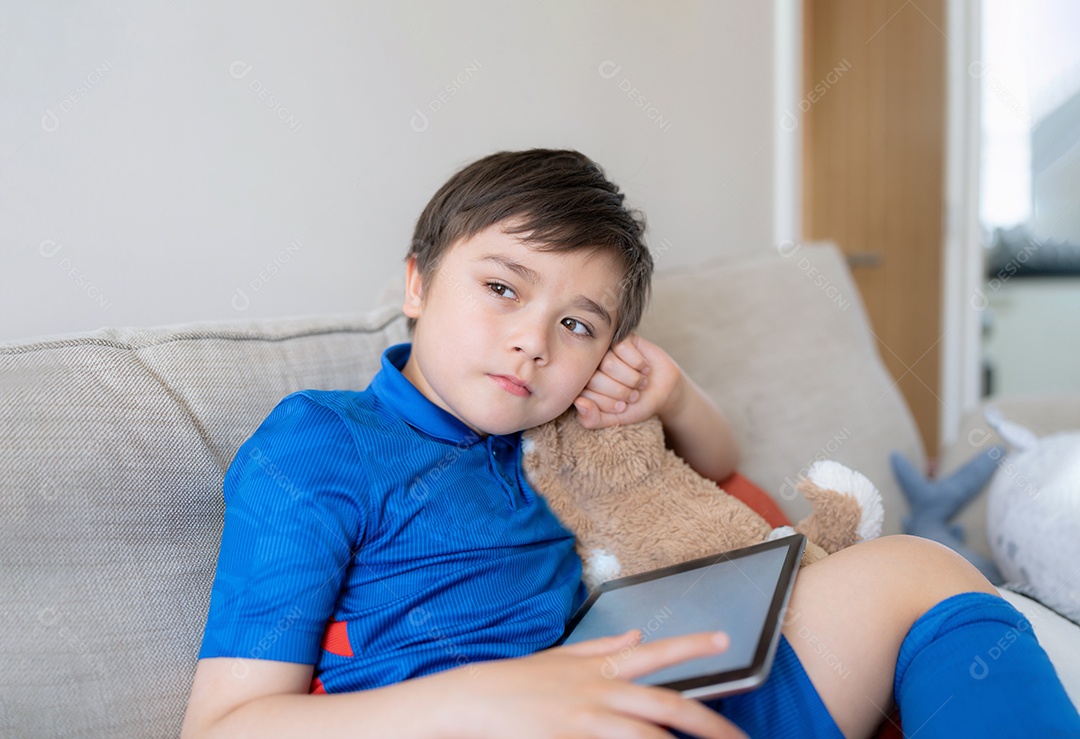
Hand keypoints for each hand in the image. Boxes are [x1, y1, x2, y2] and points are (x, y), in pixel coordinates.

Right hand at [446, 629, 745, 738]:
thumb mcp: (562, 657)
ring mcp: (587, 722)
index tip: (726, 639)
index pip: (656, 653)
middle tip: (739, 736)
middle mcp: (601, 693)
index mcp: (601, 669)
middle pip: (666, 705)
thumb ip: (603, 648)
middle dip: (708, 722)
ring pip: (648, 738)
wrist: (476, 701)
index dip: (692, 646)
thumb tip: (636, 636)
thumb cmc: (518, 682)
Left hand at [574, 334, 685, 429]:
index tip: (622, 408)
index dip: (608, 404)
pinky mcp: (621, 338)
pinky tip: (643, 367)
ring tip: (640, 382)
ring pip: (609, 363)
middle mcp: (590, 366)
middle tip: (633, 395)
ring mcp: (604, 350)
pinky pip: (622, 347)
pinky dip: (637, 362)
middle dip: (621, 392)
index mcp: (583, 386)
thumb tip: (578, 402)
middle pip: (596, 378)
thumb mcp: (614, 419)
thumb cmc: (636, 405)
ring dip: (632, 378)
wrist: (664, 390)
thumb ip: (592, 419)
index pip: (585, 394)